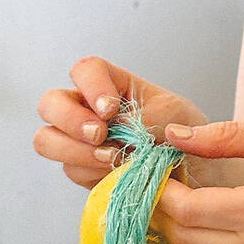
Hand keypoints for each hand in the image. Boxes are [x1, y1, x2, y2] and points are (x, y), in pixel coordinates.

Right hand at [32, 56, 208, 187]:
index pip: (85, 70)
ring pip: (47, 139)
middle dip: (70, 119)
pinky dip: (90, 171)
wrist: (196, 172)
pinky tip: (117, 173)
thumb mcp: (173, 114)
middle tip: (100, 134)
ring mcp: (80, 140)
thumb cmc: (185, 134)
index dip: (90, 86)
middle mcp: (89, 109)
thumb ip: (140, 116)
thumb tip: (112, 129)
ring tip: (110, 157)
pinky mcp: (83, 169)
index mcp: (113, 85)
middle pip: (50, 103)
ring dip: (73, 149)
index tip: (110, 109)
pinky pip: (69, 169)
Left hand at [153, 116, 243, 243]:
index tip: (157, 164)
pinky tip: (206, 209)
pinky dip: (199, 236)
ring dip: (178, 223)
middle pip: (182, 237)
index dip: (162, 188)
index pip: (188, 210)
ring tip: (183, 190)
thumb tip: (177, 136)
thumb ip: (230, 135)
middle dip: (163, 206)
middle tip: (164, 175)